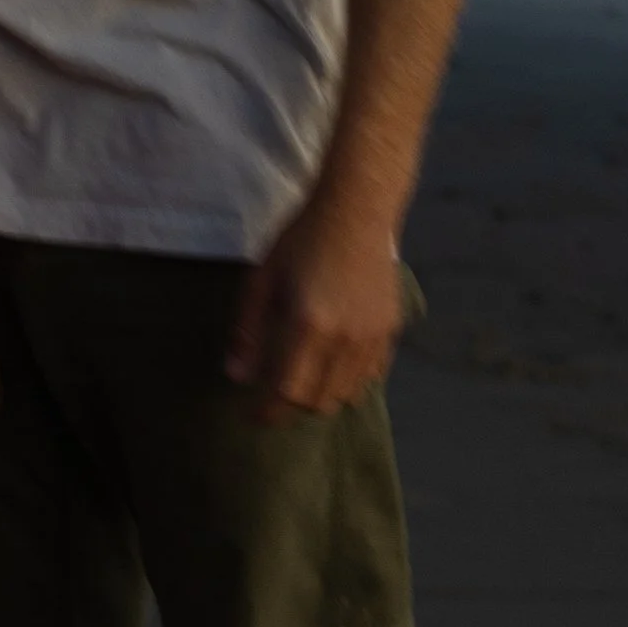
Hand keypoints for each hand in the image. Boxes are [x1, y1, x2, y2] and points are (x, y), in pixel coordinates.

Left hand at [225, 195, 407, 424]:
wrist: (357, 210)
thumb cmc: (301, 240)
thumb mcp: (262, 279)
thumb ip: (248, 331)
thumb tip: (237, 377)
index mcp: (309, 326)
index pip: (287, 392)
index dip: (268, 412)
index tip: (253, 417)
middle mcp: (345, 340)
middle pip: (319, 401)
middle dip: (293, 407)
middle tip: (275, 394)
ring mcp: (373, 338)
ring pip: (347, 394)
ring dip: (322, 396)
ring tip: (304, 379)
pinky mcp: (390, 331)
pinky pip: (370, 377)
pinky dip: (349, 381)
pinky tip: (333, 363)